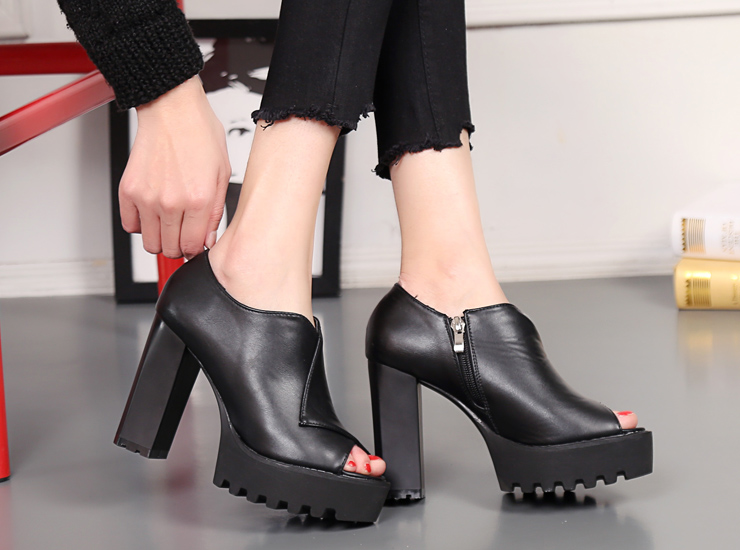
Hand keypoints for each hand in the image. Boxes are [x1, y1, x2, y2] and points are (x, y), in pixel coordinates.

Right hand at [119, 76, 230, 258]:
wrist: (172, 110)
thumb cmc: (200, 135)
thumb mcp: (222, 174)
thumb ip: (216, 213)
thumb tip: (207, 241)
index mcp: (199, 199)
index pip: (193, 247)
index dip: (197, 248)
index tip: (197, 241)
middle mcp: (171, 202)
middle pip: (170, 249)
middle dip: (179, 245)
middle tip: (183, 231)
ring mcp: (147, 198)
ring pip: (150, 243)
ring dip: (160, 238)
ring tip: (169, 223)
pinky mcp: (128, 190)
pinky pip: (130, 225)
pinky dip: (140, 224)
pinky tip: (152, 212)